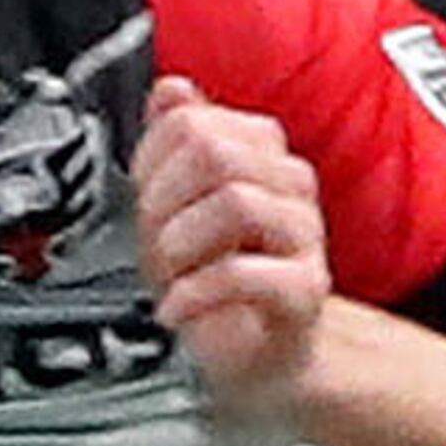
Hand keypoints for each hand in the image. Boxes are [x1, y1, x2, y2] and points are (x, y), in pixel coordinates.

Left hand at [134, 77, 328, 406]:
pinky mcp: (306, 289)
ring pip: (237, 203)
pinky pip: (249, 274)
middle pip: (216, 154)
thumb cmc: (217, 283)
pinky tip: (176, 309)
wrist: (260, 356)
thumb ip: (174, 146)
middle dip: (163, 201)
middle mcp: (289, 184)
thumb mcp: (177, 209)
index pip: (194, 122)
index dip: (150, 163)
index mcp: (260, 152)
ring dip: (181, 243)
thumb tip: (169, 89)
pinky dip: (196, 293)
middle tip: (148, 242)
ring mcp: (304, 235)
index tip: (139, 201)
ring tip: (167, 275)